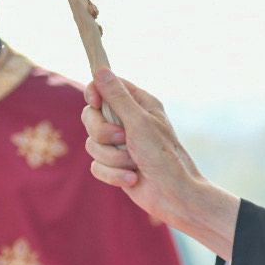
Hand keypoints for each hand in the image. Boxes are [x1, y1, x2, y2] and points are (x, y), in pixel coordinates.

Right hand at [81, 68, 240, 259]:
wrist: (174, 195)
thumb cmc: (163, 156)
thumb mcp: (139, 122)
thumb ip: (117, 97)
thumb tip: (101, 69)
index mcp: (138, 104)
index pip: (105, 87)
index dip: (95, 94)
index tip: (95, 103)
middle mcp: (128, 122)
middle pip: (90, 117)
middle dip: (103, 133)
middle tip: (122, 139)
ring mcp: (120, 145)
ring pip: (92, 145)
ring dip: (112, 158)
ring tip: (134, 164)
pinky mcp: (115, 166)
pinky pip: (96, 166)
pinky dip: (113, 174)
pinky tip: (133, 179)